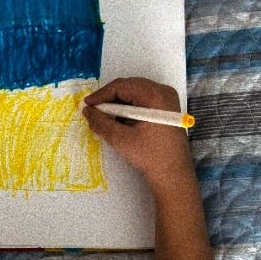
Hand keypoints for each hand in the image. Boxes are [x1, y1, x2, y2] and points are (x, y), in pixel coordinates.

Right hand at [82, 78, 194, 194]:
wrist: (173, 173)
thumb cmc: (149, 156)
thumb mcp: (120, 139)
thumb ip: (101, 122)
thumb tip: (87, 110)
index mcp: (155, 96)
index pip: (122, 86)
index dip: (102, 94)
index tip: (87, 104)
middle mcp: (164, 91)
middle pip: (130, 86)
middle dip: (110, 97)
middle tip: (94, 109)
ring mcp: (167, 99)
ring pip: (135, 92)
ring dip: (119, 102)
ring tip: (106, 115)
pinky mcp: (167, 108)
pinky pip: (143, 99)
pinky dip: (129, 106)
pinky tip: (121, 119)